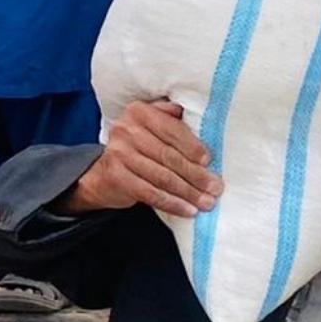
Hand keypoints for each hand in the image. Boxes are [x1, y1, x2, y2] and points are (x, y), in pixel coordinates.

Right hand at [61, 100, 221, 218]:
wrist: (105, 173)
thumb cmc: (139, 147)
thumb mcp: (151, 125)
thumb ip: (172, 119)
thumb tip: (204, 122)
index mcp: (139, 111)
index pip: (171, 129)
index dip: (192, 146)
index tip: (210, 161)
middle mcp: (126, 129)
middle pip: (168, 155)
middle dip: (196, 174)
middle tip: (215, 188)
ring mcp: (118, 154)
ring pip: (162, 177)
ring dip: (188, 192)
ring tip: (207, 202)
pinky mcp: (116, 177)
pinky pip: (150, 193)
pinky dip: (172, 204)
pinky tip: (188, 210)